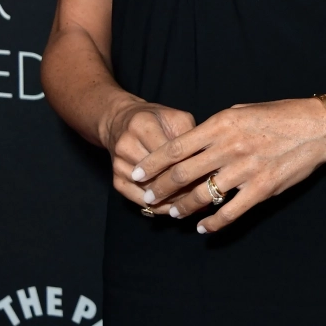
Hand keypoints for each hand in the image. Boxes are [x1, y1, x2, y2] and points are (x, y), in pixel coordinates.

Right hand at [102, 95, 195, 210]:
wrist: (119, 122)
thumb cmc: (154, 119)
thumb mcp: (175, 117)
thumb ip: (189, 135)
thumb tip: (206, 160)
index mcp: (142, 125)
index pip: (169, 154)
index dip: (191, 167)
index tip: (209, 177)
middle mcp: (126, 145)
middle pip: (159, 175)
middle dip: (183, 187)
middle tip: (205, 195)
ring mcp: (119, 165)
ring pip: (150, 191)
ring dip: (172, 200)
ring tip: (193, 204)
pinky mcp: (116, 180)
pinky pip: (138, 200)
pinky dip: (157, 207)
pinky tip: (174, 208)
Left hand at [130, 97, 325, 232]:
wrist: (316, 127)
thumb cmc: (279, 115)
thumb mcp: (242, 111)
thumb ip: (216, 128)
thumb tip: (193, 142)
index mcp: (221, 124)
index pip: (176, 147)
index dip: (152, 164)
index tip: (136, 174)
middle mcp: (229, 147)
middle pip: (182, 173)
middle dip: (160, 189)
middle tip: (147, 198)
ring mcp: (245, 170)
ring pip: (202, 196)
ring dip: (183, 208)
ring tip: (172, 214)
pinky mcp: (261, 189)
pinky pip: (230, 212)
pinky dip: (213, 224)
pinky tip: (203, 228)